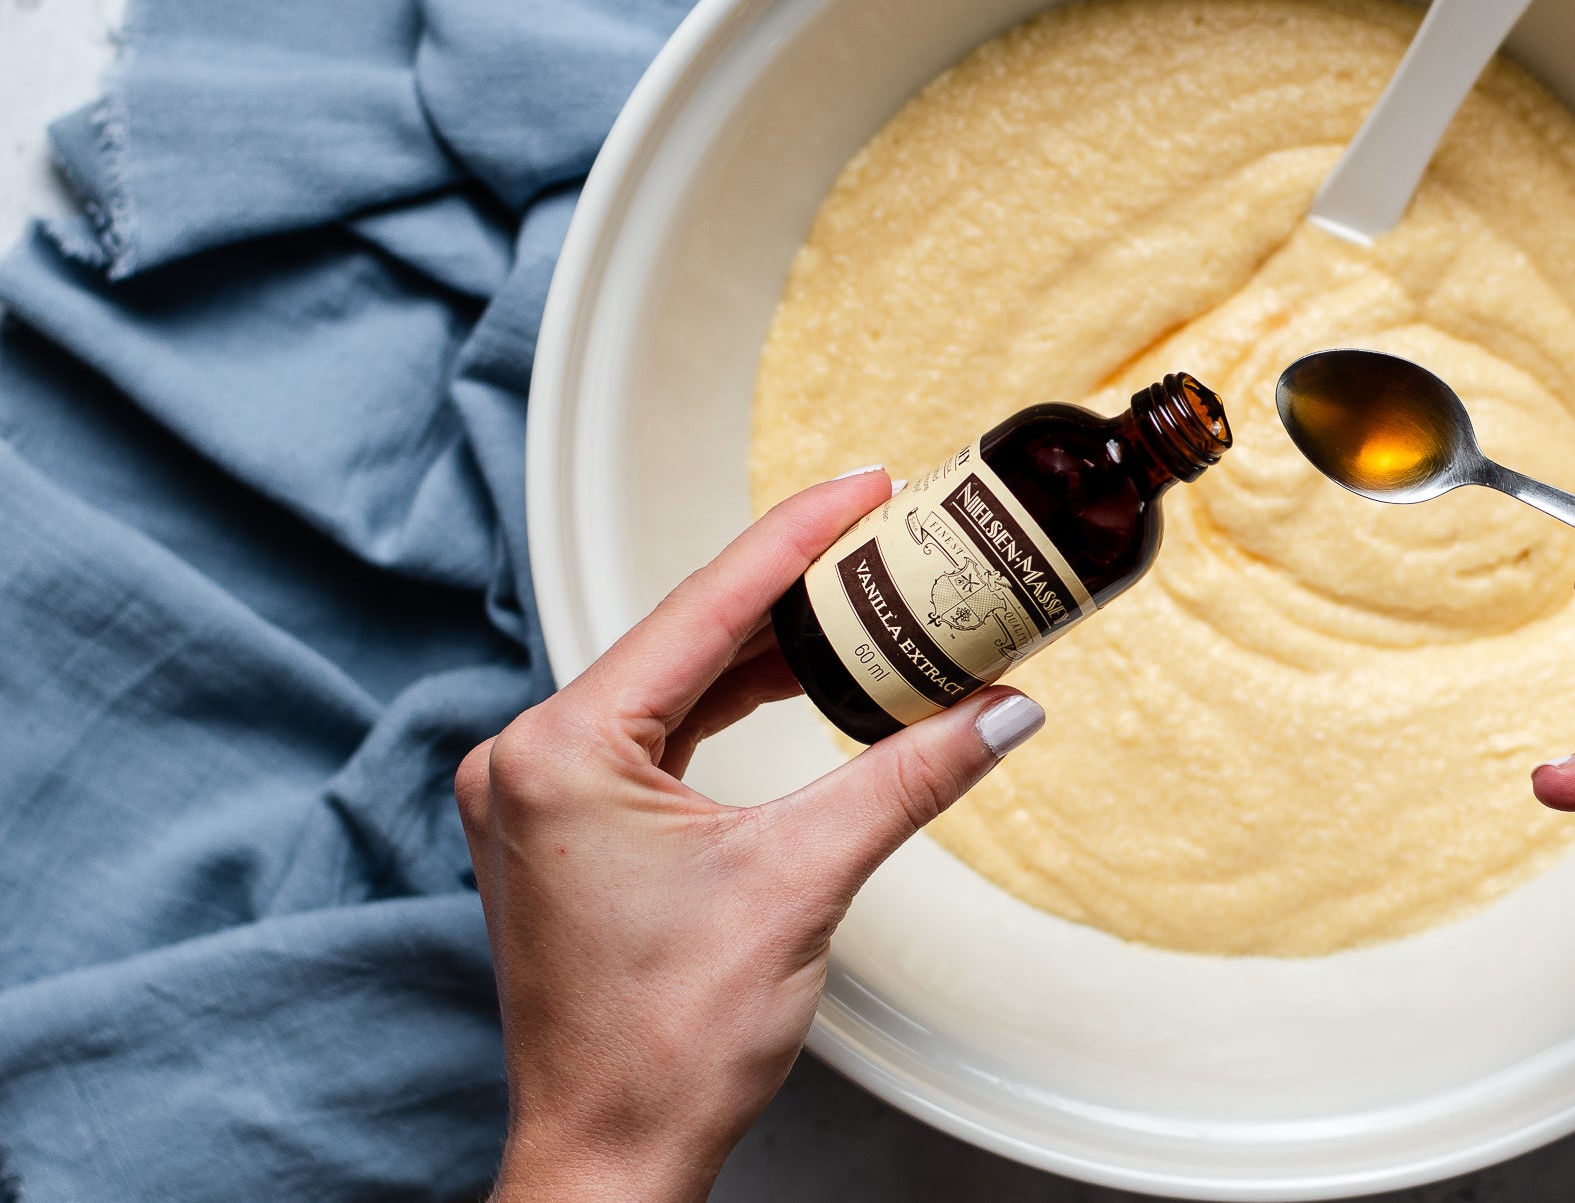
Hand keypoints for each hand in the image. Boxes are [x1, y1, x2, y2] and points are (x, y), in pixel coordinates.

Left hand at [454, 470, 1045, 1201]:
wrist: (608, 1154)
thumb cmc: (670, 1042)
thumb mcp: (806, 882)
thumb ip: (908, 776)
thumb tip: (1001, 708)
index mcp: (563, 750)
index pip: (703, 609)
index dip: (796, 537)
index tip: (865, 484)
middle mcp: (528, 758)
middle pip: (684, 639)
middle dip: (791, 590)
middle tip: (883, 537)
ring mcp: (535, 797)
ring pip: (670, 688)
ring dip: (764, 652)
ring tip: (860, 603)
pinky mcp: (559, 832)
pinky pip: (654, 737)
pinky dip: (726, 710)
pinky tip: (796, 686)